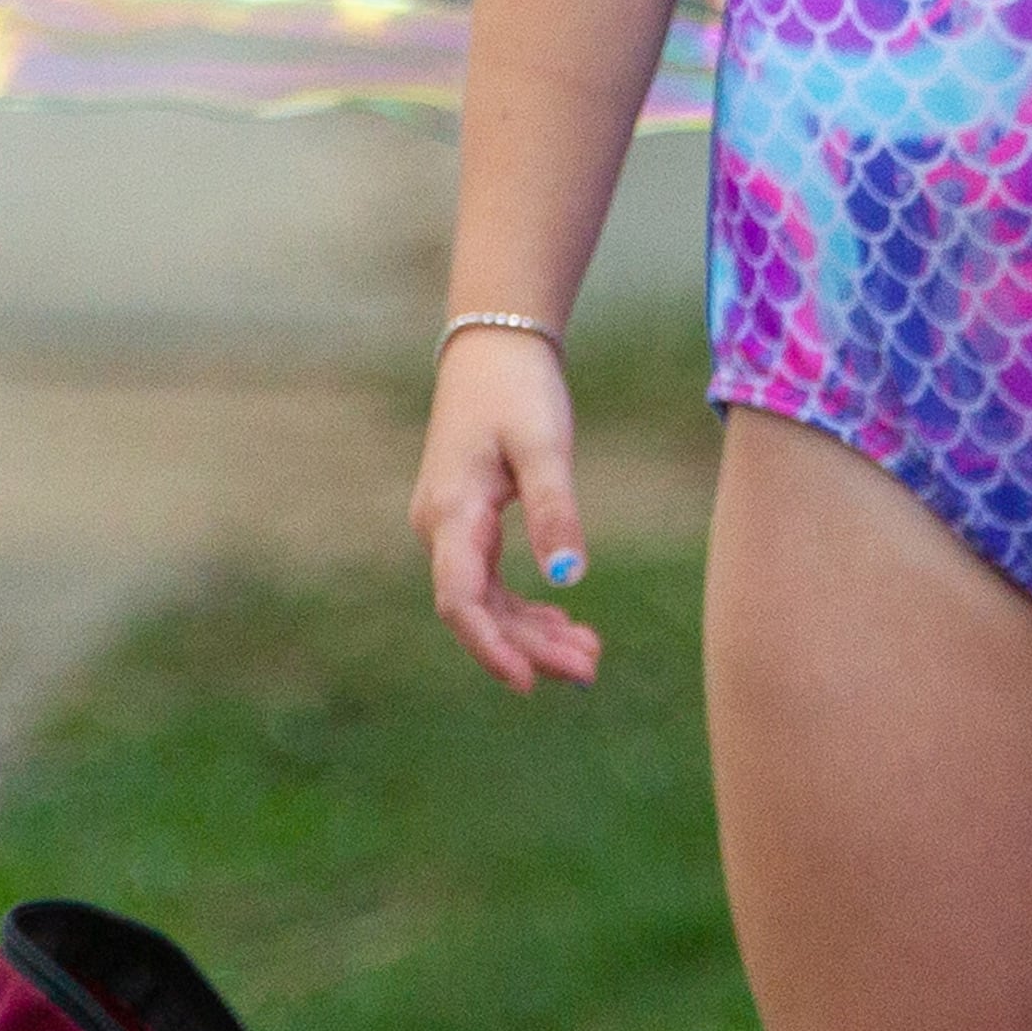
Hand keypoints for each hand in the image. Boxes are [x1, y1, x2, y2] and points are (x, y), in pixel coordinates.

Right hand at [410, 331, 600, 693]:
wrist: (495, 348)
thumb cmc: (519, 391)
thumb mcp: (544, 447)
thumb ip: (555, 510)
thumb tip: (569, 576)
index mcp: (451, 514)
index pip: (462, 600)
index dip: (493, 646)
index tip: (531, 682)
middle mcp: (441, 528)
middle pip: (480, 609)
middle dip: (530, 646)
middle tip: (590, 671)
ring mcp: (452, 527)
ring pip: (488, 599)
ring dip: (533, 630)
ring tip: (589, 656)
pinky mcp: (470, 521)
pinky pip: (493, 579)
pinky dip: (528, 604)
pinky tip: (566, 622)